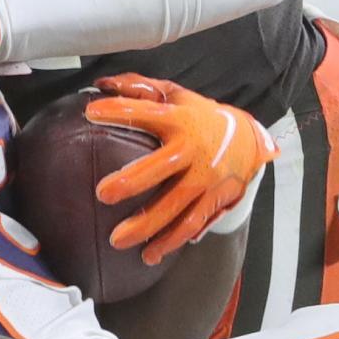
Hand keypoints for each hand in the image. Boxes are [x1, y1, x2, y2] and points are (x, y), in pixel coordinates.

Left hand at [86, 74, 278, 263]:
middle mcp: (192, 150)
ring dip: (147, 225)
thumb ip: (139, 87)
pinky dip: (171, 242)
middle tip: (102, 193)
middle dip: (132, 181)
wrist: (248, 140)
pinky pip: (192, 225)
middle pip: (161, 168)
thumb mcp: (175, 95)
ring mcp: (205, 178)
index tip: (90, 113)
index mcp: (178, 120)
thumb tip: (102, 83)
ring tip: (117, 239)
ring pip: (176, 206)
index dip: (119, 111)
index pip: (145, 114)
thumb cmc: (200, 116)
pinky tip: (149, 254)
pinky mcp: (214, 200)